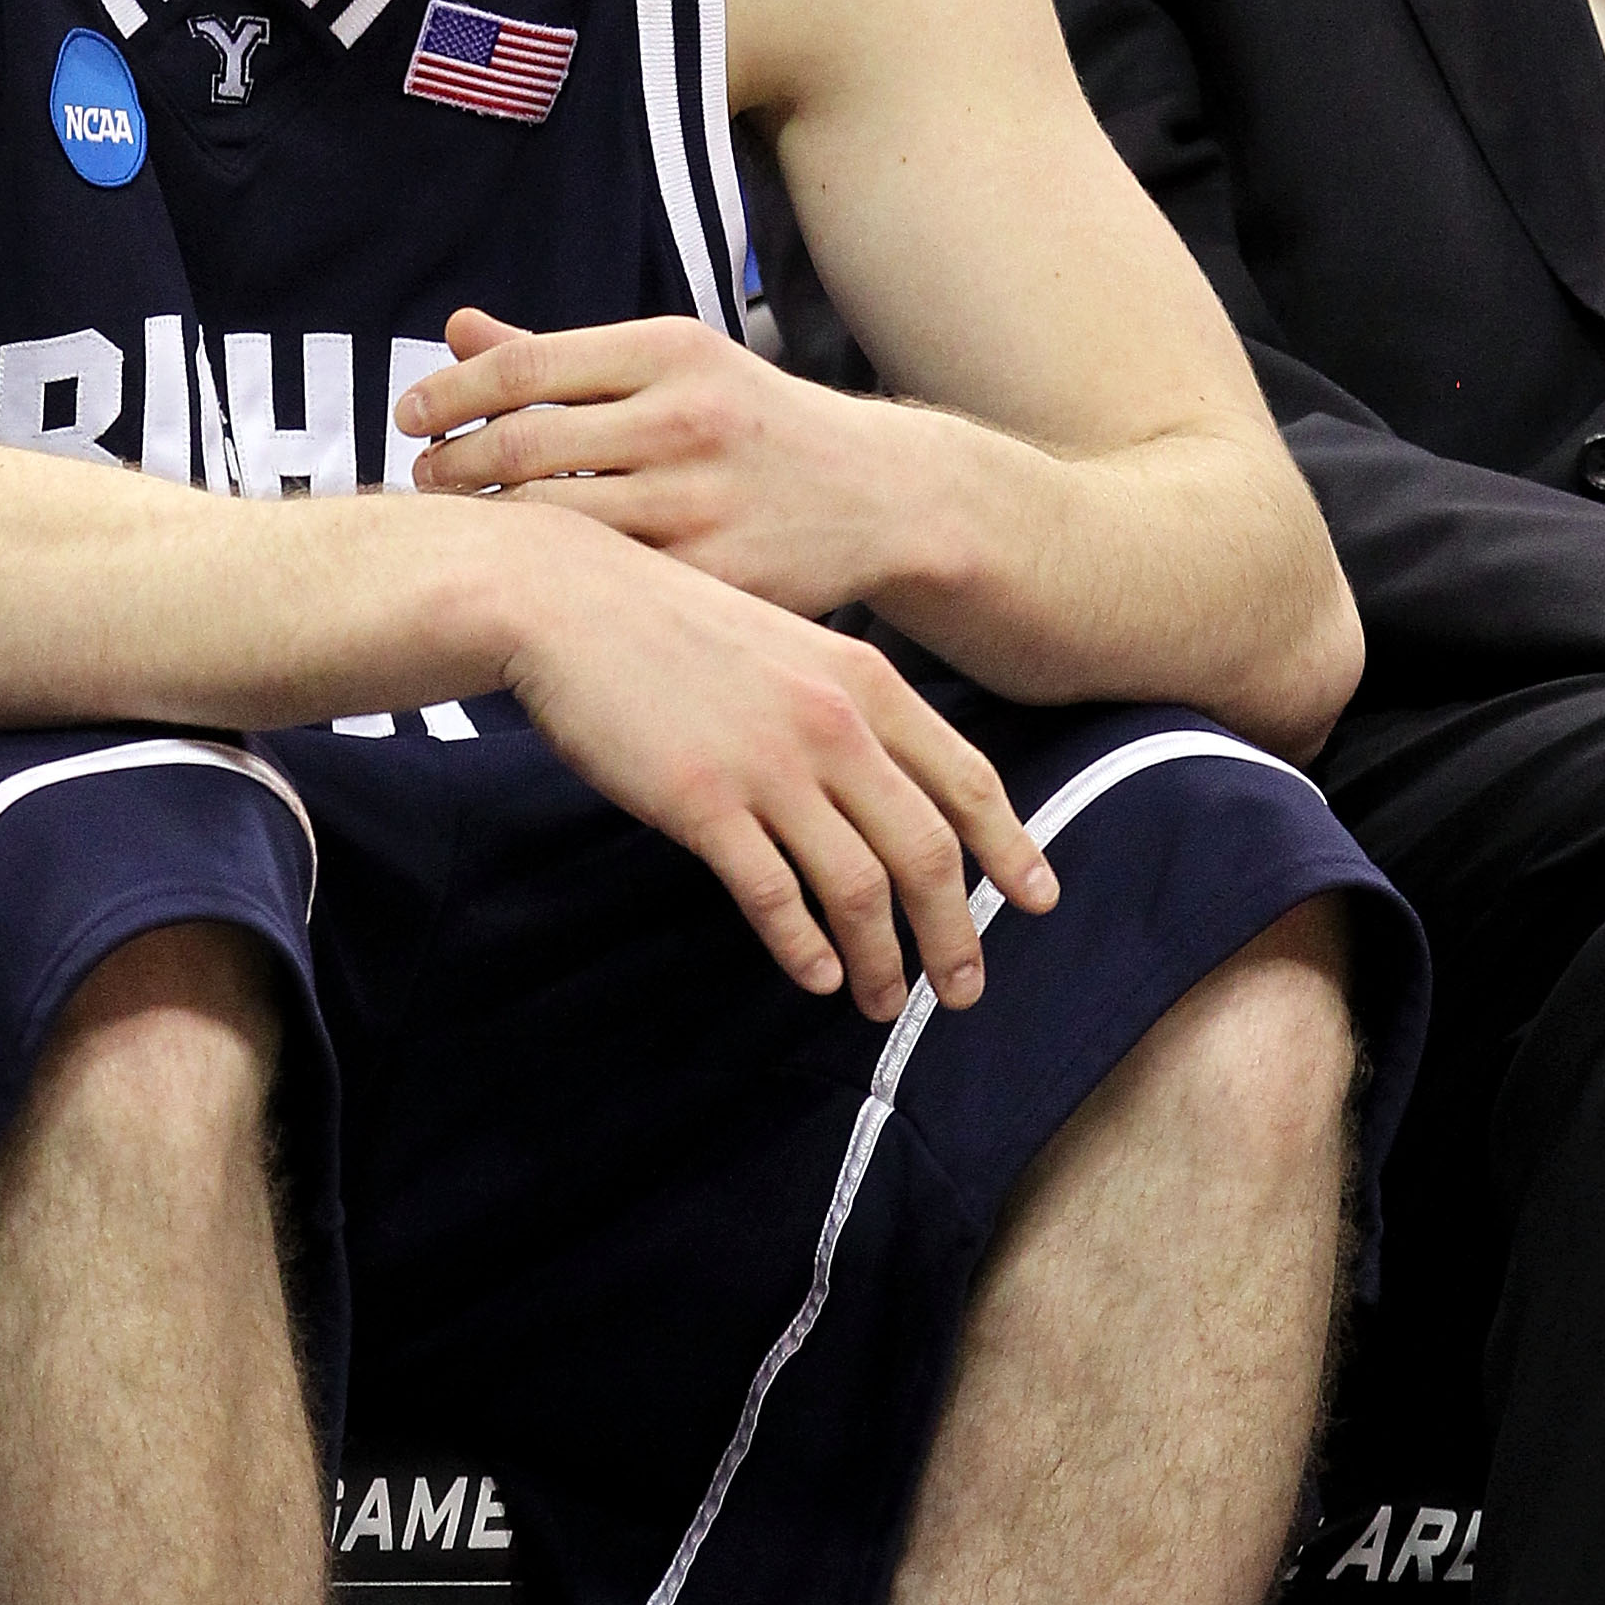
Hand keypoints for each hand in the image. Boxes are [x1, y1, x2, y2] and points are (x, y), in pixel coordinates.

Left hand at [398, 307, 891, 619]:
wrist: (882, 496)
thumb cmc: (751, 426)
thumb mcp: (674, 366)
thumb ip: (562, 358)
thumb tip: (455, 331)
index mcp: (671, 350)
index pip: (524, 367)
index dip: (447, 393)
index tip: (407, 417)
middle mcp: (687, 419)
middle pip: (523, 447)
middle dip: (452, 467)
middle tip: (422, 481)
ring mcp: (705, 503)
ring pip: (553, 521)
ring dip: (487, 527)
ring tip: (460, 528)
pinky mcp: (720, 577)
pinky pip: (605, 582)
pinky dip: (549, 580)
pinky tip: (521, 580)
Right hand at [503, 527, 1055, 1014]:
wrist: (566, 599)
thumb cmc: (668, 624)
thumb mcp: (786, 644)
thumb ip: (841, 705)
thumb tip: (880, 782)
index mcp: (865, 681)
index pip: (966, 779)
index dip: (1011, 847)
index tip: (1038, 900)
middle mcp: (833, 725)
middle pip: (928, 851)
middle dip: (957, 933)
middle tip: (963, 990)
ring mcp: (768, 765)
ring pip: (859, 887)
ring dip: (882, 960)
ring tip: (882, 1005)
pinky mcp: (700, 802)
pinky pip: (774, 895)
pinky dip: (805, 947)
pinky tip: (817, 977)